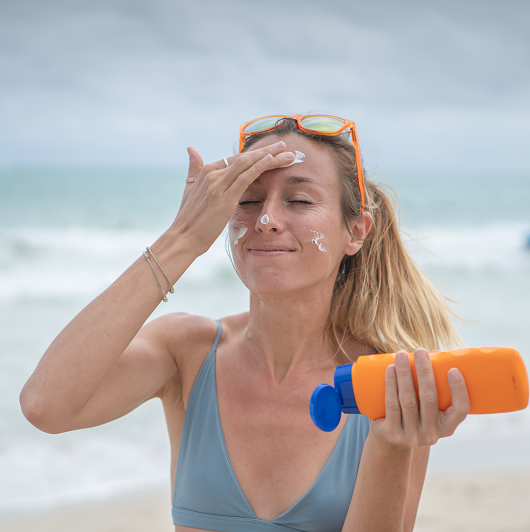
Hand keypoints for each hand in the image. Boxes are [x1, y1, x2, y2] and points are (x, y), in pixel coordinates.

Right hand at [169, 142, 294, 256]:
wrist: (182, 238)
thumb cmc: (188, 219)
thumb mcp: (190, 190)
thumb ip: (194, 168)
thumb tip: (191, 149)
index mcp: (207, 172)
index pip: (237, 159)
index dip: (256, 155)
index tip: (273, 152)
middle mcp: (213, 174)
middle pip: (245, 158)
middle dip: (267, 152)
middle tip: (285, 147)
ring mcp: (218, 185)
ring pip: (248, 164)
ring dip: (270, 157)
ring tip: (288, 154)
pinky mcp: (225, 198)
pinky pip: (245, 178)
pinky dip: (259, 167)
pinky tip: (271, 160)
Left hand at [371, 348, 469, 448]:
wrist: (390, 437)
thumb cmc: (414, 412)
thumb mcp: (427, 404)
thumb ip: (434, 381)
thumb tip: (435, 354)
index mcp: (447, 426)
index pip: (460, 409)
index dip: (459, 390)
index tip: (453, 369)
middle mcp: (431, 434)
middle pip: (429, 399)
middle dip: (424, 372)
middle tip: (420, 351)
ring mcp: (411, 435)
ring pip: (408, 400)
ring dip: (405, 374)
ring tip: (401, 355)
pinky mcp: (392, 433)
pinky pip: (392, 405)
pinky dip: (391, 385)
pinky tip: (390, 369)